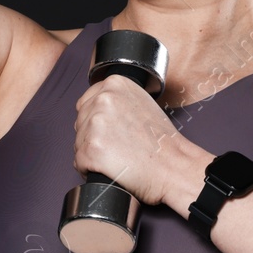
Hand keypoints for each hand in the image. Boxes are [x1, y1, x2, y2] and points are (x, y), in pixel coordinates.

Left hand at [72, 76, 207, 206]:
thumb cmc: (161, 141)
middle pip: (80, 123)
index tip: (112, 131)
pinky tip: (111, 167)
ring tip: (118, 156)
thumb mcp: (140, 102)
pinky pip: (79, 162)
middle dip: (93, 137)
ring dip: (92, 154)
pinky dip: (91, 169)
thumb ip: (116, 98)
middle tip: (119, 146)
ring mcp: (95, 124)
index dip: (96, 122)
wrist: (174, 167)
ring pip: (78, 143)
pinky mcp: (90, 149)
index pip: (85, 103)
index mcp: (114, 83)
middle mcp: (102, 99)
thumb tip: (93, 105)